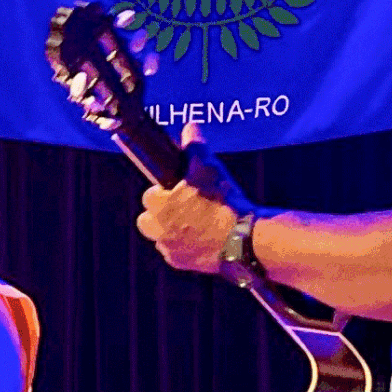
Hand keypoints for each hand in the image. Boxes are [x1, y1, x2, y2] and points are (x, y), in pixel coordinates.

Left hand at [136, 125, 251, 275]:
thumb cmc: (224, 202)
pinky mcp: (180, 263)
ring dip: (170, 229)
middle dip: (160, 212)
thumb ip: (195, 146)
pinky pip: (174, 252)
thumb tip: (189, 127)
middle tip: (183, 206)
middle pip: (147, 219)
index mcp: (159, 204)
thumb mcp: (210, 167)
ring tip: (193, 222)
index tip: (176, 189)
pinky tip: (201, 237)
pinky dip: (183, 246)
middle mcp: (158, 229)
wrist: (243, 240)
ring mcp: (168, 248)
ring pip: (160, 237)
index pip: (149, 194)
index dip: (163, 190)